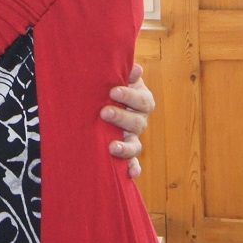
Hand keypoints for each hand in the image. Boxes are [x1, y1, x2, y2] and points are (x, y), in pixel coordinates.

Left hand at [101, 62, 155, 178]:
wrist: (100, 98)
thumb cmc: (108, 83)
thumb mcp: (114, 76)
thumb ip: (122, 72)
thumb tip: (135, 68)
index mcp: (141, 100)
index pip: (142, 100)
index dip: (130, 96)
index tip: (113, 91)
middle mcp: (139, 120)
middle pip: (138, 123)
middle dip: (122, 118)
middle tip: (104, 113)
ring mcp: (132, 137)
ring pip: (135, 145)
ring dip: (126, 147)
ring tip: (112, 147)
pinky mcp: (125, 151)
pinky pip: (132, 162)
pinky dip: (133, 168)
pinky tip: (130, 174)